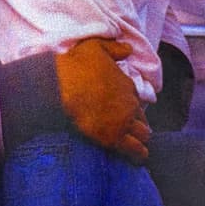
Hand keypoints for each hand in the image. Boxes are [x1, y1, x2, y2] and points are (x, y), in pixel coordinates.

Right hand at [54, 37, 151, 163]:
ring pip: (142, 135)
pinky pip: (134, 149)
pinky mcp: (114, 137)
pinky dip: (138, 154)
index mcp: (126, 85)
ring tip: (139, 148)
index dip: (131, 107)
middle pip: (142, 119)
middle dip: (139, 125)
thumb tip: (128, 48)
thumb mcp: (96, 46)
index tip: (126, 111)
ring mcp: (123, 122)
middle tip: (133, 132)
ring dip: (140, 140)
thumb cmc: (76, 64)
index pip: (136, 100)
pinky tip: (139, 159)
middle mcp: (130, 104)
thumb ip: (114, 48)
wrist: (62, 85)